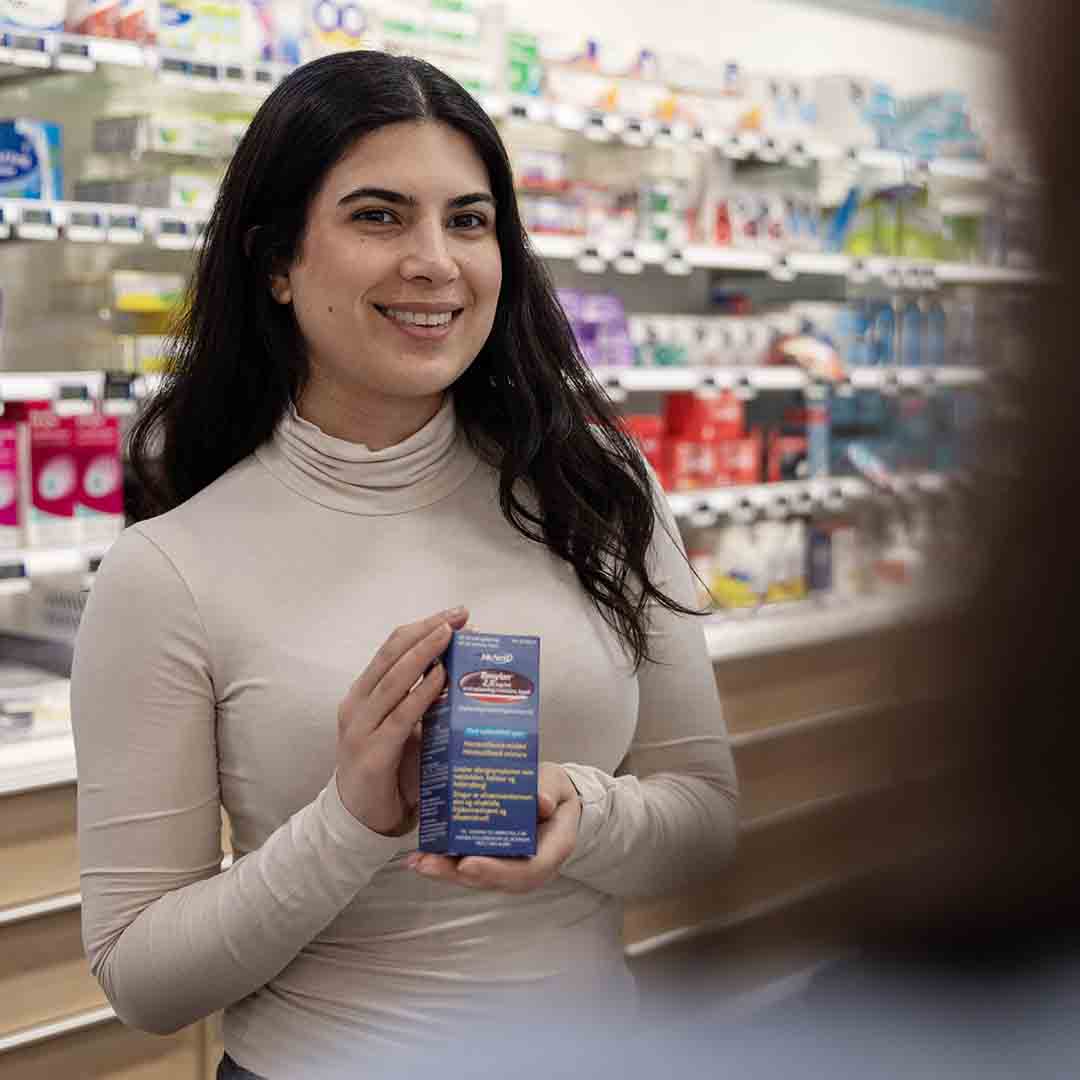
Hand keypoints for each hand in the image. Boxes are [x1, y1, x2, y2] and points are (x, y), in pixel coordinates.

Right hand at [336, 607, 468, 835]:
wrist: (361, 819)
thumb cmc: (388, 769)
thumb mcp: (402, 726)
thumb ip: (420, 701)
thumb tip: (460, 671)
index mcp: (363, 693)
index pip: (391, 648)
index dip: (421, 627)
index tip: (453, 614)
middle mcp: (357, 704)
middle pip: (392, 654)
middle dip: (427, 630)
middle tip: (459, 616)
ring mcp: (360, 728)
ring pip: (394, 680)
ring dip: (425, 653)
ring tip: (450, 635)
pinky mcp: (372, 754)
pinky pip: (401, 717)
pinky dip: (422, 694)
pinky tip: (442, 679)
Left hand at [407, 762, 582, 892]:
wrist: (552, 799)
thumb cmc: (553, 792)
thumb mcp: (556, 784)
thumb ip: (549, 789)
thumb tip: (541, 801)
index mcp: (552, 850)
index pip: (527, 870)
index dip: (496, 870)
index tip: (467, 863)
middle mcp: (530, 867)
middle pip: (494, 880)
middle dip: (458, 875)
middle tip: (428, 864)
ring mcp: (510, 867)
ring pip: (477, 878)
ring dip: (446, 872)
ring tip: (418, 861)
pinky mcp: (493, 861)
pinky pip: (470, 867)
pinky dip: (446, 864)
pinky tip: (421, 857)